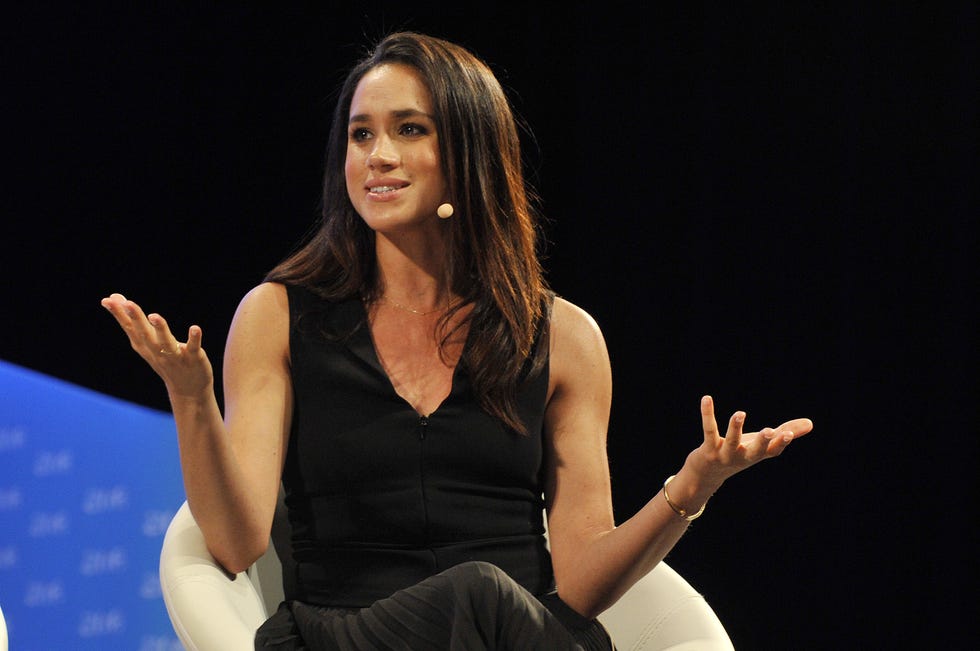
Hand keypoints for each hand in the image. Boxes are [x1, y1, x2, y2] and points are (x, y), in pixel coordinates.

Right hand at [100, 293, 213, 398]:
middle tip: (127, 303)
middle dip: (136, 318)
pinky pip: (193, 348)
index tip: (107, 300)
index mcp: (144, 346)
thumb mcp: (148, 343)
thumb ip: (134, 322)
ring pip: (166, 342)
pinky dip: (194, 339)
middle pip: (144, 333)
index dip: (119, 314)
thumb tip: (115, 297)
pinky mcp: (193, 358)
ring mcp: (175, 356)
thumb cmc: (166, 361)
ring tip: (154, 315)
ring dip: (160, 328)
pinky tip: (195, 328)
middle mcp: (157, 351)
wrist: (188, 391)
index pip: (130, 328)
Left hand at [688, 395, 812, 486]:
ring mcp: (725, 454)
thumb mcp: (762, 444)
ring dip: (735, 427)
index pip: (772, 451)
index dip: (781, 443)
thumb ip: (785, 432)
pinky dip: (708, 414)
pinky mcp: (708, 448)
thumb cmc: (740, 453)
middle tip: (769, 431)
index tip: (789, 434)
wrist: (707, 474)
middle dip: (762, 442)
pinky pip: (709, 429)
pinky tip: (707, 398)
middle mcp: (743, 457)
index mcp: (757, 455)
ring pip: (732, 441)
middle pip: (755, 451)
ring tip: (740, 413)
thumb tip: (811, 423)